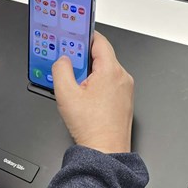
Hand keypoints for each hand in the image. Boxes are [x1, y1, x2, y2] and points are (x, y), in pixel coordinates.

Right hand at [52, 31, 133, 153]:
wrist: (106, 151)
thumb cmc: (92, 127)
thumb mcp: (66, 94)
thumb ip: (61, 70)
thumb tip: (62, 59)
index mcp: (111, 70)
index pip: (99, 41)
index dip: (84, 36)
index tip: (74, 36)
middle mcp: (122, 77)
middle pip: (102, 55)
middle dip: (84, 58)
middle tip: (69, 64)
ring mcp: (126, 89)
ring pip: (106, 70)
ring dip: (90, 72)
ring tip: (76, 85)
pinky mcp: (125, 99)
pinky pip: (110, 82)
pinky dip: (98, 83)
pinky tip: (86, 96)